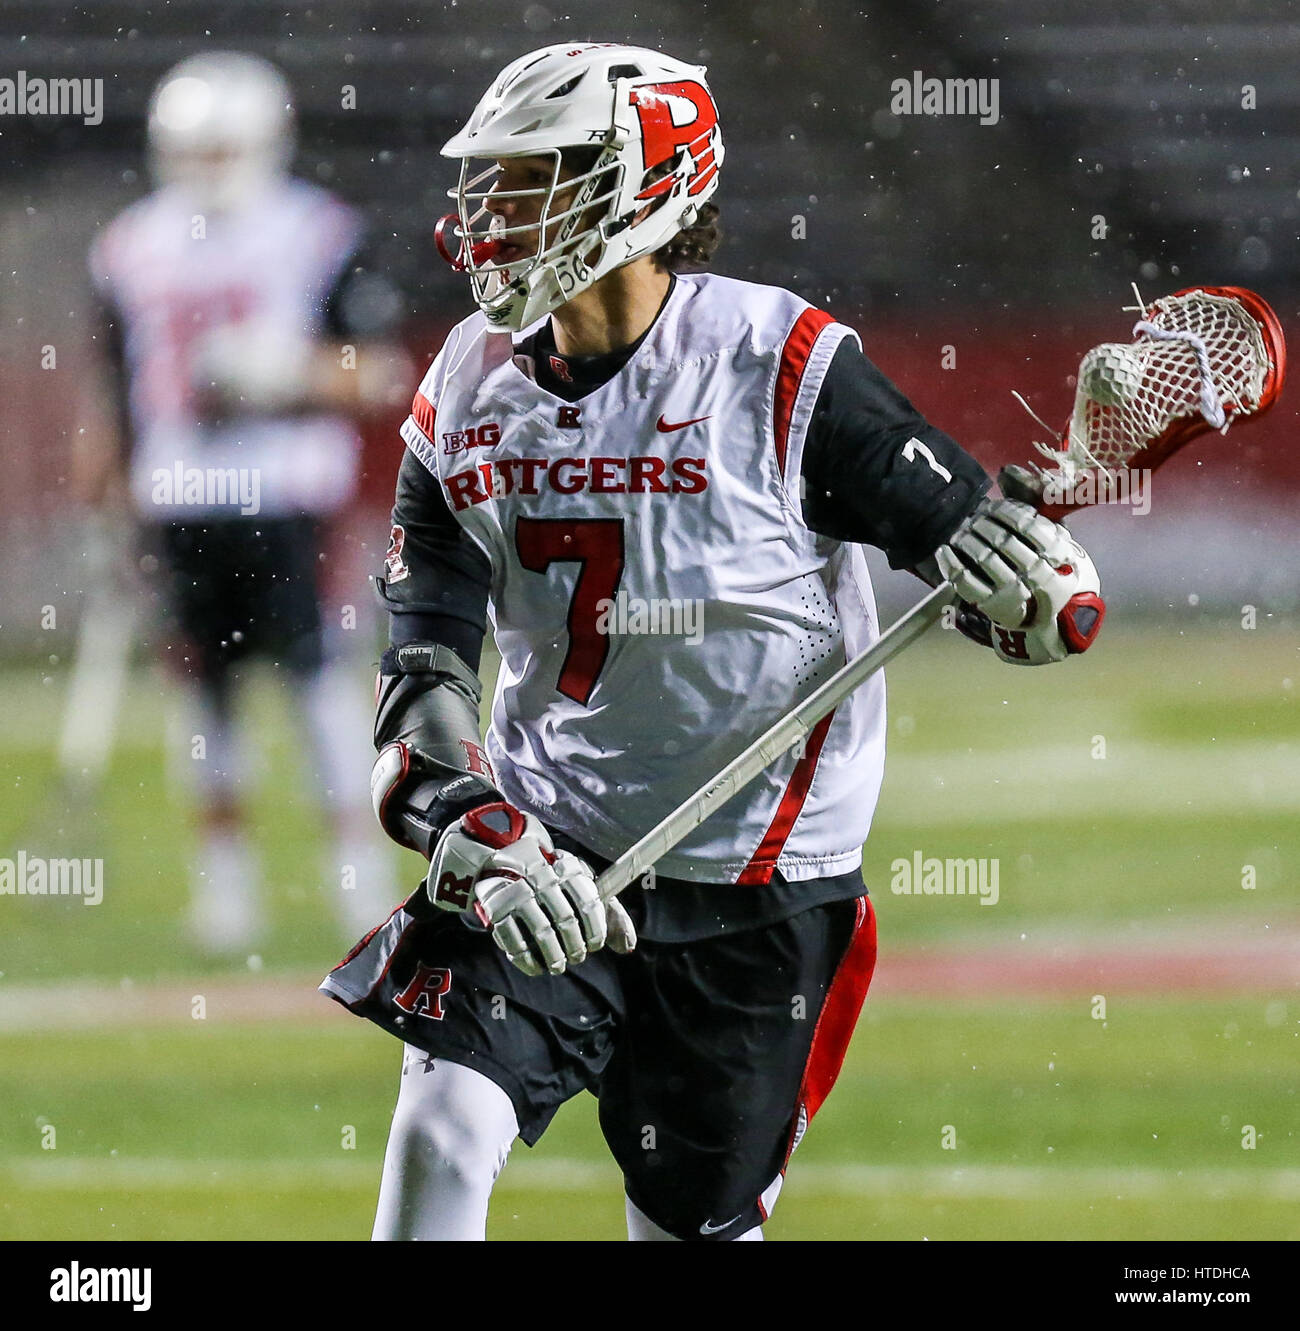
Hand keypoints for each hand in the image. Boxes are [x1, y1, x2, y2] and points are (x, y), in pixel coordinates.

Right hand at [426, 802, 636, 975]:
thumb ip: (609, 913)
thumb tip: (627, 946)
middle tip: (577, 956)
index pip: (588, 901)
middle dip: (576, 946)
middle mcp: (543, 877)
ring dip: (555, 956)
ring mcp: (518, 893)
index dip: (596, 928)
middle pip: (566, 920)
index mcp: (567, 868)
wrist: (501, 860)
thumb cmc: (553, 881)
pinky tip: (537, 968)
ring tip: (560, 965)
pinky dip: (528, 961)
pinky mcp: (496, 909)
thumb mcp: (581, 886)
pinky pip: (514, 941)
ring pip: (542, 933)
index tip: (595, 944)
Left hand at [934, 498, 1104, 664]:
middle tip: (974, 518)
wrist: (1045, 616)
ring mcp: (1013, 593)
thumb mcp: (1052, 535)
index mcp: (1059, 554)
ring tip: (962, 531)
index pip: (1030, 524)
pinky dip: (951, 562)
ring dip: (967, 538)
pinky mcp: (990, 606)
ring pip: (984, 558)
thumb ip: (1035, 502)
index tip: (995, 506)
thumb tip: (1009, 472)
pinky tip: (945, 549)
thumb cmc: (1047, 565)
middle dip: (984, 524)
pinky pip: (965, 581)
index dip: (1007, 511)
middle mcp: (1038, 575)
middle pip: (1004, 540)